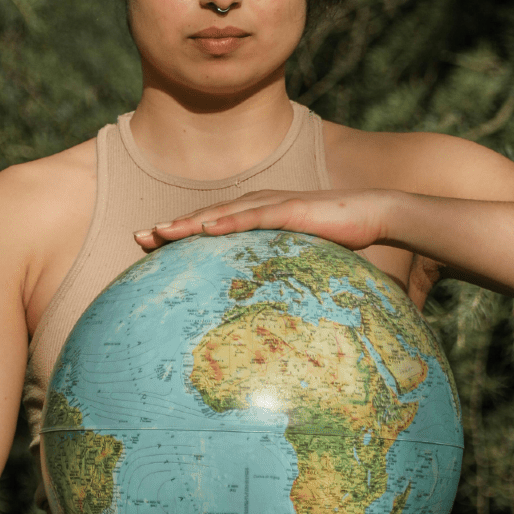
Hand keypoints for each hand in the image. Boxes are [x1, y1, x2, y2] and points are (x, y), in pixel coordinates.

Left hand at [133, 189, 395, 251]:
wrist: (375, 213)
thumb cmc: (340, 237)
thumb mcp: (303, 259)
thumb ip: (282, 272)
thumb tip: (267, 309)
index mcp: (258, 218)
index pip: (212, 226)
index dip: (181, 234)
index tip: (150, 248)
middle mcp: (259, 206)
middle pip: (207, 217)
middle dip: (172, 227)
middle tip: (138, 238)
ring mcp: (273, 204)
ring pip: (222, 213)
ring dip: (189, 222)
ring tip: (160, 232)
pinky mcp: (291, 209)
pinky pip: (253, 216)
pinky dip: (227, 220)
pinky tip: (206, 228)